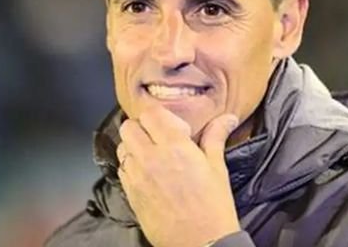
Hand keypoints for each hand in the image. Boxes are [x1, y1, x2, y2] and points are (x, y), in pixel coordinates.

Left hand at [117, 106, 240, 246]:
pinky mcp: (130, 193)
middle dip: (142, 127)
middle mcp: (150, 158)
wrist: (200, 245)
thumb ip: (215, 137)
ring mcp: (137, 176)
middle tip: (157, 136)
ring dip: (133, 145)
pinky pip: (121, 169)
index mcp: (175, 147)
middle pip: (129, 127)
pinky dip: (130, 165)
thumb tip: (227, 118)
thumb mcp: (217, 168)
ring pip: (122, 147)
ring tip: (151, 154)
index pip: (150, 113)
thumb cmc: (213, 208)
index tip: (171, 124)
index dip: (158, 114)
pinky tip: (146, 172)